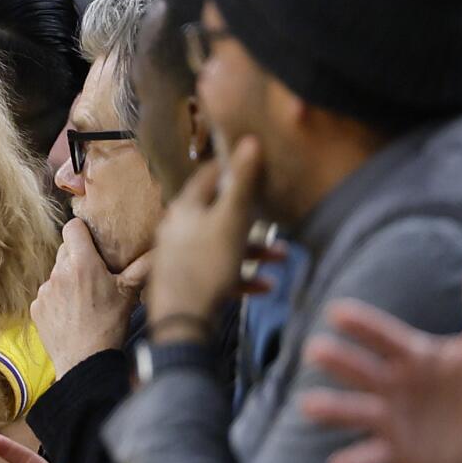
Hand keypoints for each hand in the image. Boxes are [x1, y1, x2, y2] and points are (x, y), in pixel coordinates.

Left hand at [33, 220, 148, 377]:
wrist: (84, 361)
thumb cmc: (110, 326)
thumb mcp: (129, 293)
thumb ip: (143, 266)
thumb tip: (160, 248)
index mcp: (82, 263)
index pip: (72, 227)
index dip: (82, 231)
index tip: (92, 241)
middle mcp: (58, 272)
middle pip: (65, 251)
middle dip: (79, 257)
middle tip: (95, 274)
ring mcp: (44, 290)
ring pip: (56, 273)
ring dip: (68, 280)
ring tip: (84, 299)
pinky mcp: (36, 307)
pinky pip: (47, 294)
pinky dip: (57, 299)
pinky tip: (71, 314)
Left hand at [145, 137, 262, 334]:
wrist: (181, 321)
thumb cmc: (206, 265)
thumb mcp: (231, 220)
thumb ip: (242, 182)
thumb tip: (250, 141)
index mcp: (185, 209)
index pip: (207, 176)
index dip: (230, 167)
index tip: (252, 163)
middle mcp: (178, 230)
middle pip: (219, 213)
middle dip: (251, 216)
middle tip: (274, 213)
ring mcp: (181, 257)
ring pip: (223, 245)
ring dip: (253, 250)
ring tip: (283, 257)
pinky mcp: (188, 283)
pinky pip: (219, 273)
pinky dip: (241, 277)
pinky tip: (265, 286)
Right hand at [299, 254, 461, 462]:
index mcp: (414, 357)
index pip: (385, 337)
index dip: (363, 325)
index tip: (337, 311)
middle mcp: (394, 385)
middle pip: (362, 370)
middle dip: (339, 361)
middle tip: (315, 350)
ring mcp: (391, 419)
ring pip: (356, 411)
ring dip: (332, 409)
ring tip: (308, 406)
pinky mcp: (394, 452)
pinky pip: (370, 457)